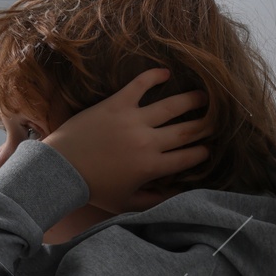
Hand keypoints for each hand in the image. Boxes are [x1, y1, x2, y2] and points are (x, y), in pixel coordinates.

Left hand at [42, 68, 209, 213]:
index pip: (189, 157)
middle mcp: (148, 142)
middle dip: (207, 125)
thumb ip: (152, 200)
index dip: (203, 152)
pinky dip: (154, 75)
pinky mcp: (116, 104)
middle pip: (189, 130)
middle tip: (215, 120)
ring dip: (193, 99)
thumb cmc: (91, 189)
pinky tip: (166, 72)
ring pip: (173, 105)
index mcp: (152, 166)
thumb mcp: (124, 203)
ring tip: (204, 96)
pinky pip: (140, 84)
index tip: (207, 148)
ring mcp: (133, 120)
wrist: (60, 170)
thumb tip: (175, 195)